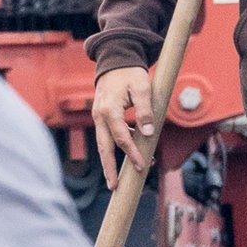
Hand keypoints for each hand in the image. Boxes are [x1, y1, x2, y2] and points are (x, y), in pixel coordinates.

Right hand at [93, 63, 156, 185]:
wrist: (115, 60)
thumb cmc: (130, 73)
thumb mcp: (142, 87)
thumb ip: (145, 110)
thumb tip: (148, 134)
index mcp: (109, 109)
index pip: (120, 136)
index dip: (131, 152)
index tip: (141, 165)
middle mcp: (100, 115)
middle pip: (103, 146)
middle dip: (108, 168)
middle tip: (114, 187)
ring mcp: (98, 116)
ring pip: (103, 144)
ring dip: (109, 162)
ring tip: (116, 181)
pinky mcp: (102, 116)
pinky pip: (108, 136)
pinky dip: (118, 146)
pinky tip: (132, 154)